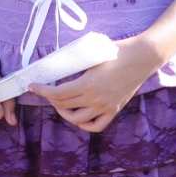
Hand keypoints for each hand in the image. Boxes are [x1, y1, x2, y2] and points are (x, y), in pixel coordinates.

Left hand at [30, 36, 156, 132]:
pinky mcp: (114, 110)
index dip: (42, 91)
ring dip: (65, 113)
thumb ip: (76, 62)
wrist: (142, 57)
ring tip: (61, 104)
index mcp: (88, 83)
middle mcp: (96, 98)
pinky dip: (84, 124)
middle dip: (51, 99)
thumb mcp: (92, 53)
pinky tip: (79, 117)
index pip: (58, 93)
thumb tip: (57, 62)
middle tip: (47, 91)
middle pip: (64, 106)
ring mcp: (106, 106)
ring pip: (77, 119)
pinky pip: (96, 125)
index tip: (33, 86)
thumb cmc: (118, 50)